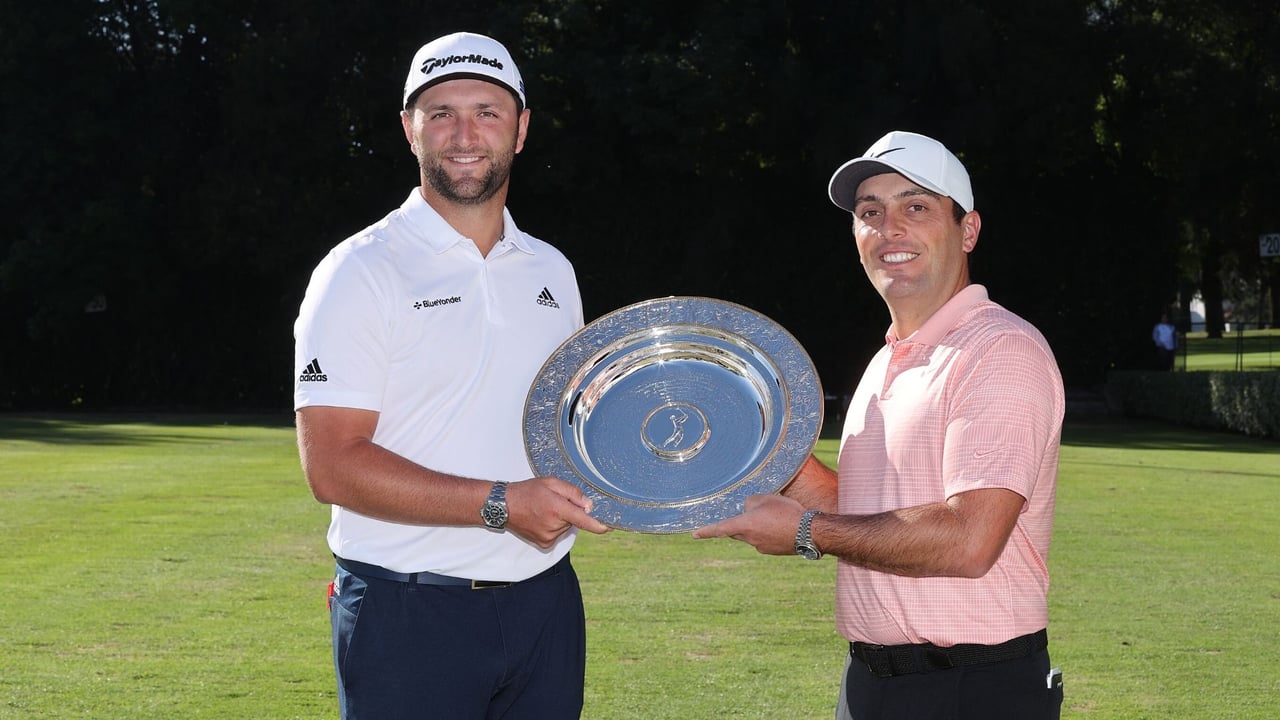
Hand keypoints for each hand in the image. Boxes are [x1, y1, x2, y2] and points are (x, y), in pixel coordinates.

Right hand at [505, 476, 610, 547]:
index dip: (599, 525)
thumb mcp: (551, 483)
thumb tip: (589, 505)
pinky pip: (557, 534)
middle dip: (570, 512)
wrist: (504, 506)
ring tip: (544, 509)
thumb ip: (573, 493)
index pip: (585, 521)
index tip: (609, 527)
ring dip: (560, 519)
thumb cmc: (527, 491)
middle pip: (574, 520)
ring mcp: (549, 537)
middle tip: (554, 502)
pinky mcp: (544, 544)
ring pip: (565, 527)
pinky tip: (541, 519)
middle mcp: (555, 526)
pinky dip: (553, 527)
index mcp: (558, 509)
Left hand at [690, 493, 805, 555]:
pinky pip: (764, 539)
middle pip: (736, 531)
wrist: (809, 533)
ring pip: (752, 535)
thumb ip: (751, 502)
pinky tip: (782, 524)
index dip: (706, 531)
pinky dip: (769, 532)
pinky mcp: (772, 551)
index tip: (694, 534)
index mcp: (744, 526)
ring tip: (776, 515)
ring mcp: (761, 547)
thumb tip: (748, 509)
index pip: (720, 528)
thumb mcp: (766, 499)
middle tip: (750, 513)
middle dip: (739, 523)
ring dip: (758, 526)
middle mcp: (750, 539)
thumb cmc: (786, 512)